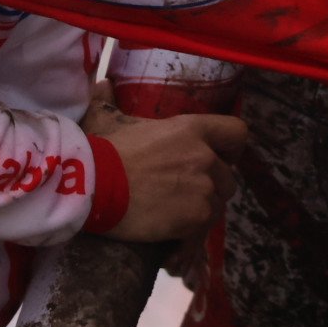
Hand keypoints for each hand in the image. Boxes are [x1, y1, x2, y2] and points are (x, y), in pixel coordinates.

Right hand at [83, 83, 247, 242]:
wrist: (91, 186)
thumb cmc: (100, 152)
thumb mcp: (109, 120)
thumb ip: (110, 101)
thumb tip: (102, 83)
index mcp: (191, 128)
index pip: (237, 133)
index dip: (230, 150)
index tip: (217, 159)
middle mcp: (205, 156)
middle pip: (227, 177)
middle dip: (211, 187)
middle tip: (183, 196)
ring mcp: (204, 187)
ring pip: (216, 206)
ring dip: (199, 214)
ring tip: (173, 220)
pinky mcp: (197, 217)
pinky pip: (203, 232)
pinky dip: (189, 240)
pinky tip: (171, 243)